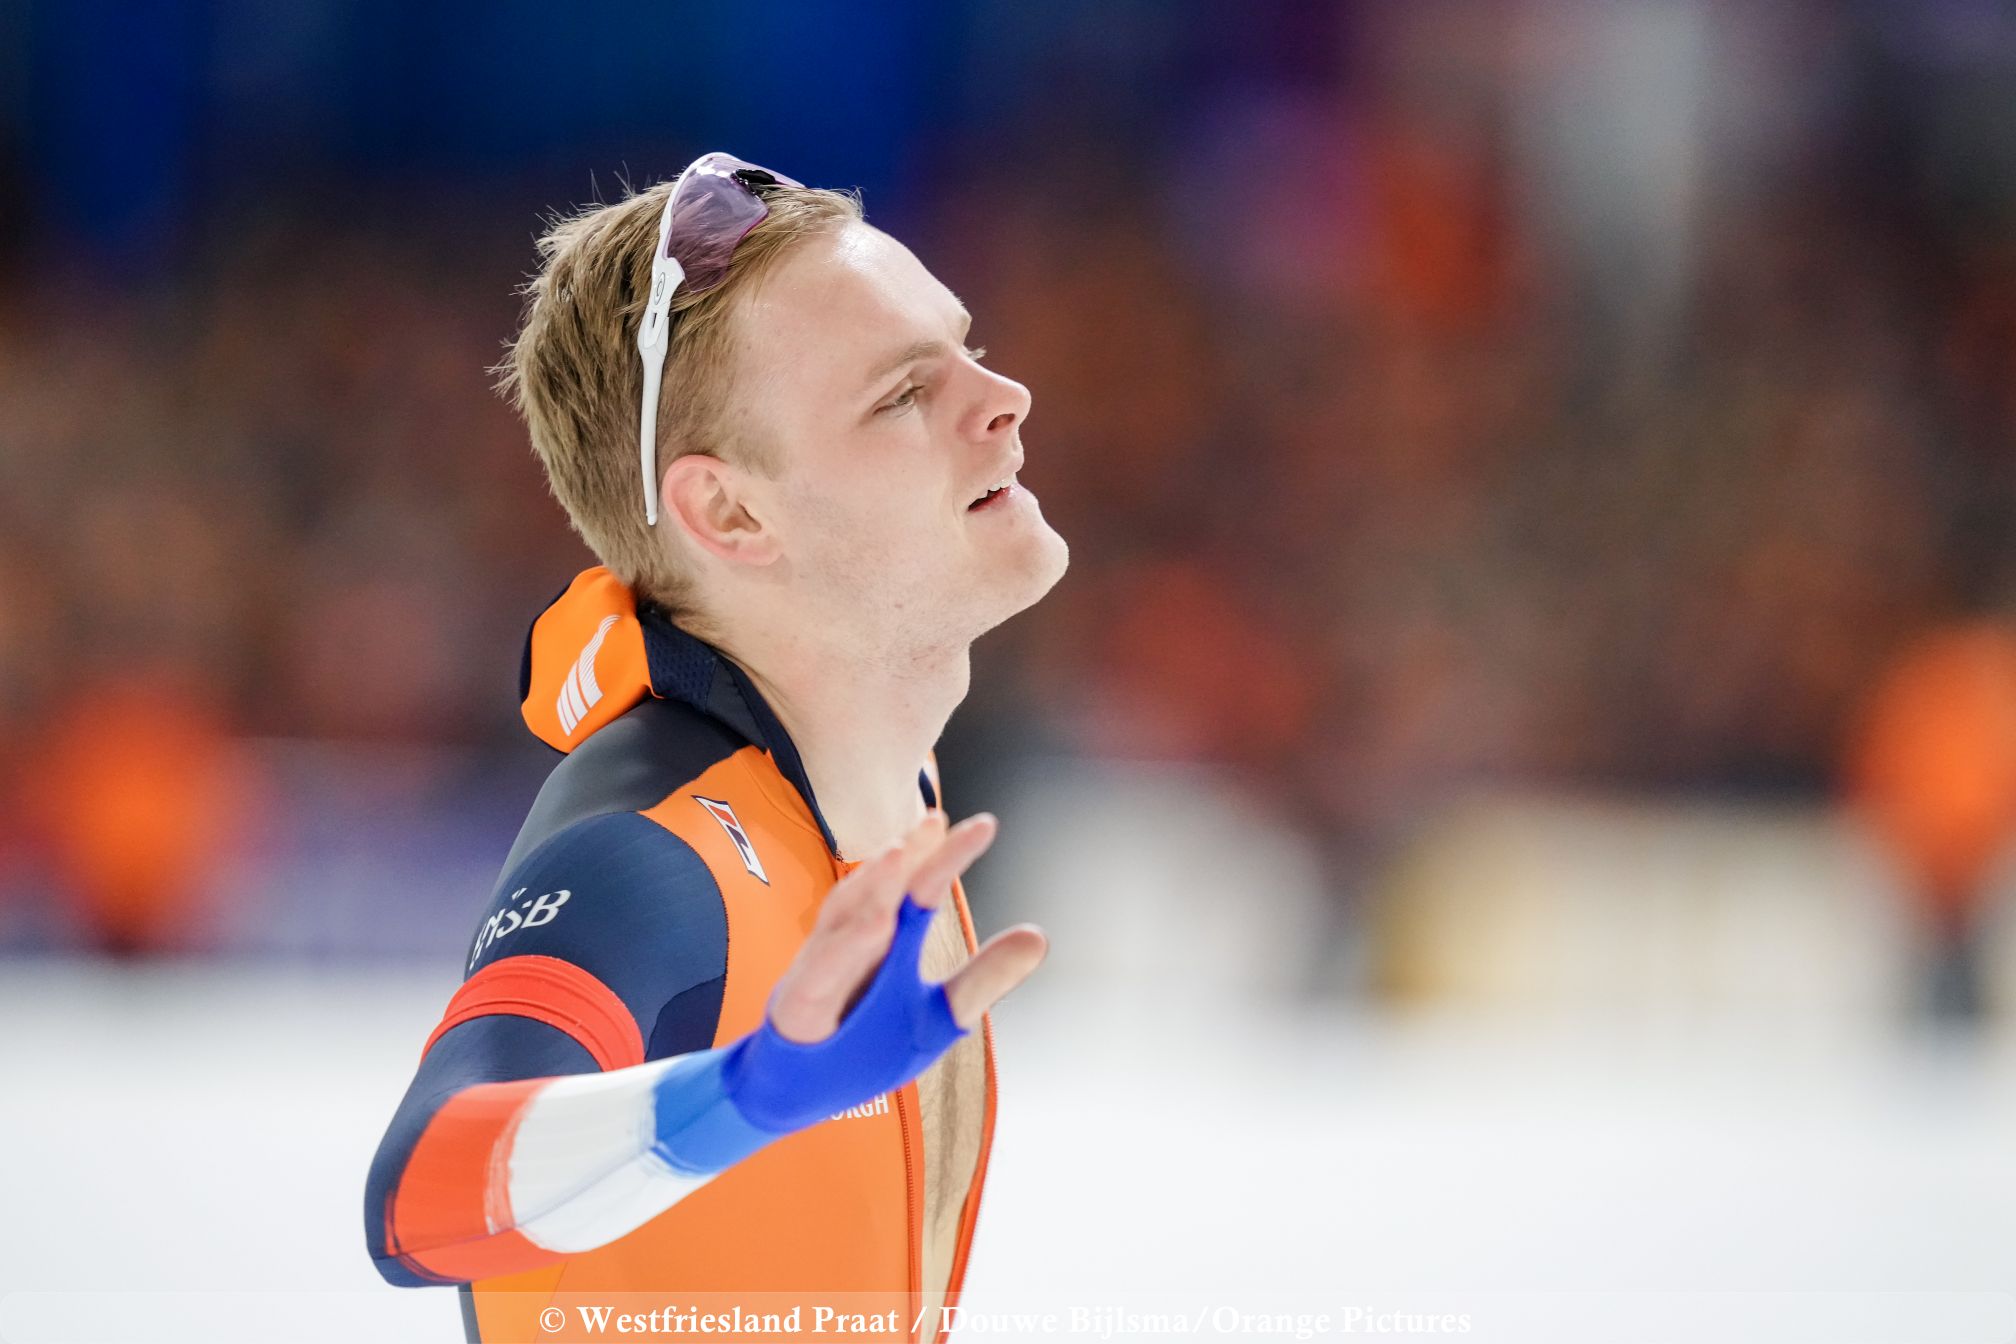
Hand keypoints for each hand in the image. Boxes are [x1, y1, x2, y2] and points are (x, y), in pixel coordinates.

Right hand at [766, 810, 1048, 1043]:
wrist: (799, 1091)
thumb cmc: (865, 1043)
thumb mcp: (939, 1014)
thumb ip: (984, 977)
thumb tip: (1038, 936)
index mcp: (891, 939)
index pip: (922, 890)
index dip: (949, 857)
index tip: (984, 825)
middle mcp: (855, 942)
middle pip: (882, 890)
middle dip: (908, 854)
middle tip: (936, 822)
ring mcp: (823, 967)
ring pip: (847, 917)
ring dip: (872, 885)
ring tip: (902, 852)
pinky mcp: (798, 1000)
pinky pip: (823, 968)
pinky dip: (845, 945)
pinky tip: (875, 924)